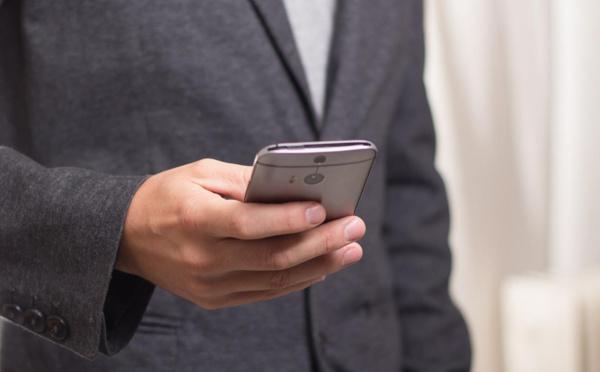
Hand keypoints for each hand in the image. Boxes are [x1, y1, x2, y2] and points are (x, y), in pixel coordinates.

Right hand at [117, 158, 364, 308]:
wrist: (127, 237)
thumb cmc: (167, 196)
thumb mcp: (199, 173)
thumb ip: (244, 181)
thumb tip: (291, 188)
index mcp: (194, 219)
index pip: (247, 223)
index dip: (287, 219)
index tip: (323, 210)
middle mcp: (203, 258)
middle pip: (272, 257)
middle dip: (320, 242)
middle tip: (355, 227)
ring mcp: (210, 285)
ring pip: (275, 280)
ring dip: (319, 265)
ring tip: (350, 249)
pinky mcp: (215, 299)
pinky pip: (265, 293)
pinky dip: (298, 280)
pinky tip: (322, 266)